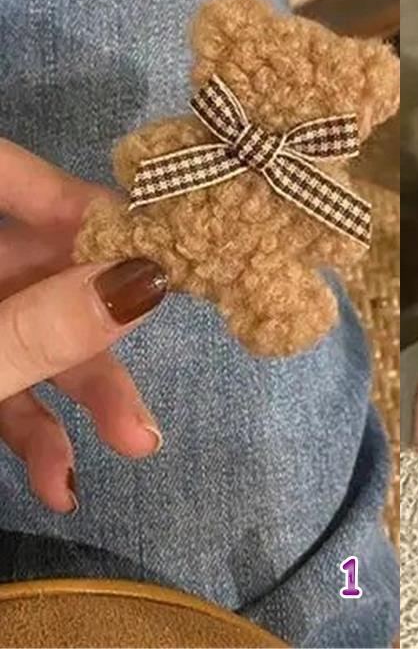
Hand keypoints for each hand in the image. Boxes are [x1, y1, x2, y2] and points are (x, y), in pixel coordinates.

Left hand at [0, 139, 167, 512]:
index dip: (78, 202)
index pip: (4, 175)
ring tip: (135, 446)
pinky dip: (30, 429)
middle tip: (161, 345)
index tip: (150, 244)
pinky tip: (60, 482)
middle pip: (35, 266)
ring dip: (79, 394)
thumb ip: (38, 330)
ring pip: (24, 333)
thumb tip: (151, 282)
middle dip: (102, 328)